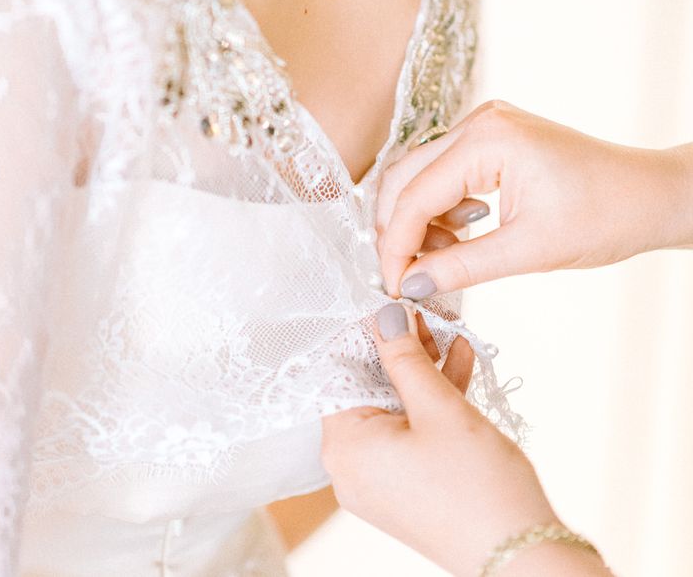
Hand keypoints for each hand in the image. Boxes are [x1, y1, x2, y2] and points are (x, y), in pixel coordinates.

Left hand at [321, 302, 609, 575]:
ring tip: (453, 340)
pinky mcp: (402, 487)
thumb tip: (385, 316)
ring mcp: (376, 481)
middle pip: (366, 390)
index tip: (393, 309)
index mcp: (344, 448)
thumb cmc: (476, 486)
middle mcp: (350, 467)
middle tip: (429, 322)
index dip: (365, 336)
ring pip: (392, 409)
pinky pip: (407, 434)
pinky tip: (458, 370)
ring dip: (422, 375)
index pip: (339, 373)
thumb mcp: (437, 407)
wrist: (523, 558)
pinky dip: (429, 406)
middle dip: (401, 353)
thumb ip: (405, 357)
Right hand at [376, 100, 692, 297]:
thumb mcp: (529, 250)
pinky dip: (440, 209)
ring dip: (418, 221)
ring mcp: (484, 126)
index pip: (414, 196)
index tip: (392, 285)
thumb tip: (410, 285)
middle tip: (405, 275)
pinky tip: (462, 234)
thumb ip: (460, 267)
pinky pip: (443, 174)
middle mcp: (478, 122)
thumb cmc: (607, 215)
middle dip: (398, 231)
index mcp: (487, 139)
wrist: (651, 195)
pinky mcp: (490, 140)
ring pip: (419, 176)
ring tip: (444, 257)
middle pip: (404, 178)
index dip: (396, 246)